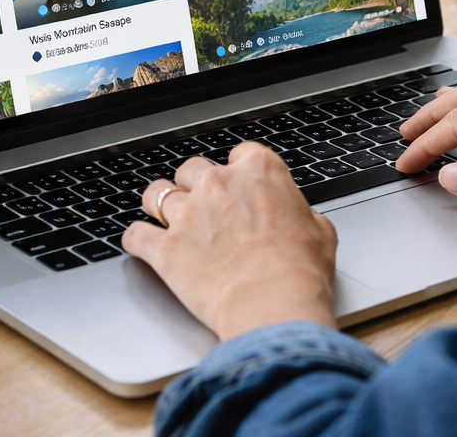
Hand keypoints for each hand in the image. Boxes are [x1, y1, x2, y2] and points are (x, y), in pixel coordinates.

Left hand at [123, 142, 337, 340]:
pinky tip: (143, 245)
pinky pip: (135, 234)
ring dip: (160, 205)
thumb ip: (303, 215)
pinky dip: (138, 240)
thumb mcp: (320, 232)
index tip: (239, 186)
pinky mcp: (164, 247)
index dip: (239, 171)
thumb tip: (302, 220)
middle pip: (192, 168)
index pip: (240, 154)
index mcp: (259, 171)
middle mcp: (218, 184)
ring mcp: (187, 213)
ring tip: (163, 218)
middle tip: (203, 206)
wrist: (272, 303)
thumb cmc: (300, 270)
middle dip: (195, 185)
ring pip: (156, 193)